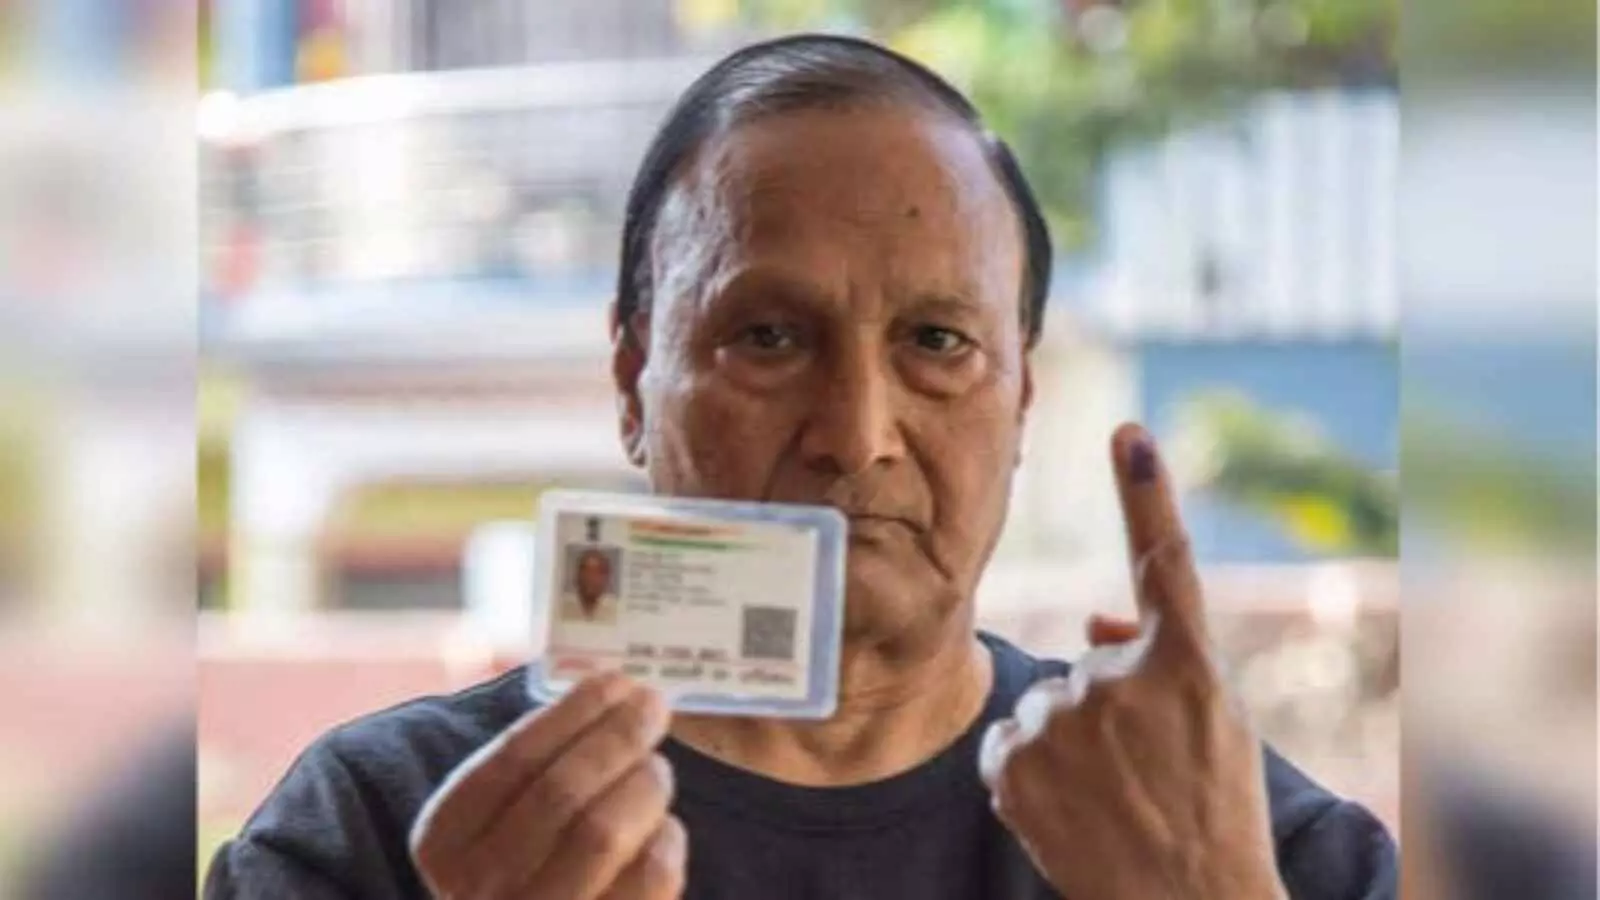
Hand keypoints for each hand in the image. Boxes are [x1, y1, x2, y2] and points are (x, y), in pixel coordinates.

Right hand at [410, 673, 685, 899]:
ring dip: (641, 785)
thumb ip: (537, 765)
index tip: (615, 681)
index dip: (572, 712)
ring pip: (601, 834)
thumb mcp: (501, 819)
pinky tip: (664, 830)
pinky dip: (664, 840)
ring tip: (656, 770)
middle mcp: (479, 887)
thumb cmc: (524, 868)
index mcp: (446, 840)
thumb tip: (610, 693)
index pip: (512, 759)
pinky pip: (645, 877)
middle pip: (559, 792)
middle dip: (615, 738)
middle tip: (652, 707)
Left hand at [980, 424, 1284, 899]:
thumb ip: (1162, 660)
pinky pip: (1010, 743)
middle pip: (1088, 669)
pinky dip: (1029, 771)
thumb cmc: (1215, 817)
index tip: (1126, 431)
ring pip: (1047, 708)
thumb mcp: (1216, 729)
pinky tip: (1071, 810)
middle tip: (1146, 774)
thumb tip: (1095, 621)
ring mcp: (1063, 722)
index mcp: (1189, 667)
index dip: (1145, 491)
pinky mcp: (1014, 762)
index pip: (1164, 561)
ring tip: (1113, 800)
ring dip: (1070, 745)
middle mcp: (1120, 681)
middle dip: (1108, 711)